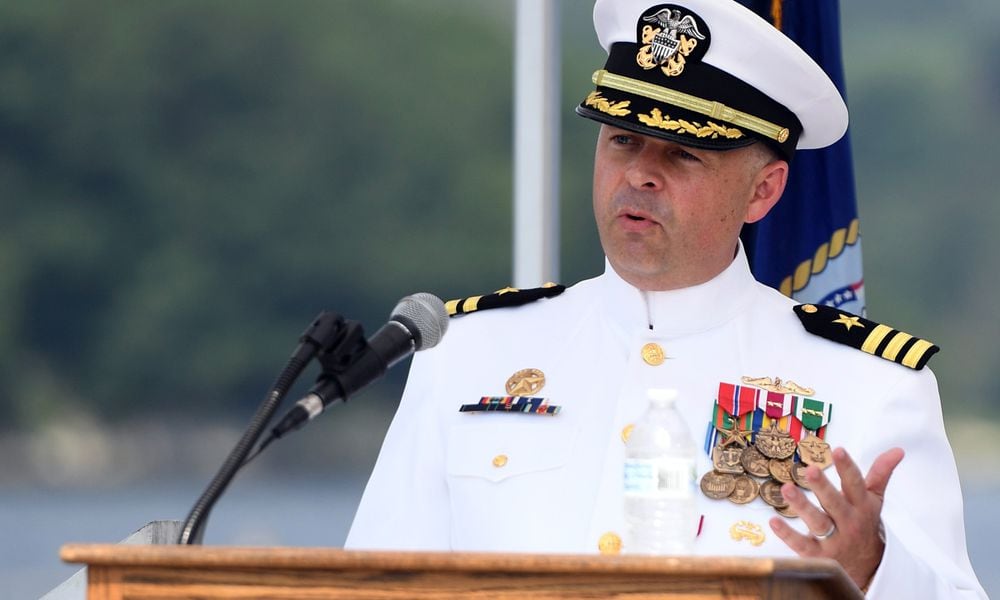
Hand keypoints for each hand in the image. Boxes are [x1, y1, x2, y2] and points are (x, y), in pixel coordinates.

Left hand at [769, 447, 903, 589]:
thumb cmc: (864, 524)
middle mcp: (848, 522)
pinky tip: (773, 521)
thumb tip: (898, 450)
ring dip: (802, 506)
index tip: (838, 450)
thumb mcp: (874, 499)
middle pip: (834, 503)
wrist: (868, 568)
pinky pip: (802, 545)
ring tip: (786, 488)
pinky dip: (788, 535)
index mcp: (861, 506)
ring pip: (818, 523)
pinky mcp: (818, 557)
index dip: (847, 467)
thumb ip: (881, 474)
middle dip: (823, 487)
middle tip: (810, 470)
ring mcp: (834, 540)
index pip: (855, 484)